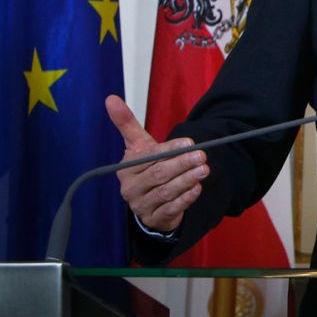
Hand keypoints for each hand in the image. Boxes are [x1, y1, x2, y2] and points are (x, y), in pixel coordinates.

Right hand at [109, 95, 204, 233]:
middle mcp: (131, 188)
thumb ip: (127, 124)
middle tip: (202, 156)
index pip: (149, 157)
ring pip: (166, 192)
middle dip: (182, 164)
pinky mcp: (154, 218)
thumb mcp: (139, 146)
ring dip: (187, 180)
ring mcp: (141, 205)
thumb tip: (111, 98)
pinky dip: (185, 198)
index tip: (189, 142)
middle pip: (159, 174)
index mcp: (126, 168)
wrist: (150, 200)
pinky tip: (197, 189)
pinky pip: (172, 209)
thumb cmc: (146, 168)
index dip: (170, 149)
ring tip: (204, 170)